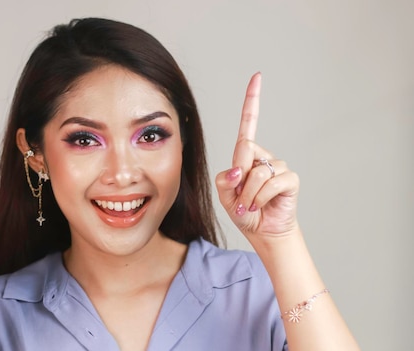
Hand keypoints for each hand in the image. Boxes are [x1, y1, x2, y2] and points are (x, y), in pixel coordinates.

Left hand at [215, 73, 299, 239]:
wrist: (262, 231)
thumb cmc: (245, 211)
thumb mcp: (225, 195)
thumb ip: (226, 179)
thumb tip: (240, 169)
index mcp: (246, 155)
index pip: (249, 124)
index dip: (252, 100)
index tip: (257, 76)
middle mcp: (263, 156)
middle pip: (244, 151)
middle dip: (238, 178)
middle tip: (241, 199)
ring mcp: (278, 166)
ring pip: (256, 172)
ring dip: (248, 194)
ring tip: (251, 206)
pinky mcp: (290, 179)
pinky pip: (271, 183)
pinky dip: (260, 198)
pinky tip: (262, 205)